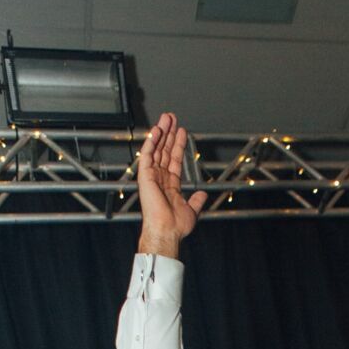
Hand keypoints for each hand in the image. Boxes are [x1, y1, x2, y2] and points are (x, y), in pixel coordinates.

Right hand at [137, 111, 206, 256]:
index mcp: (169, 185)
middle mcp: (160, 178)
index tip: (181, 132)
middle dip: (169, 133)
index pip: (174, 159)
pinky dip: (151, 142)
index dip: (178, 145)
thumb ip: (197, 200)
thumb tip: (203, 194)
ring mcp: (152, 176)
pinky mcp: (145, 176)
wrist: (167, 230)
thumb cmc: (176, 225)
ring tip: (166, 118)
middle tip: (172, 117)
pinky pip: (147, 155)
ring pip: (156, 148)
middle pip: (165, 150)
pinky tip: (156, 130)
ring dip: (161, 132)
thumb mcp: (192, 210)